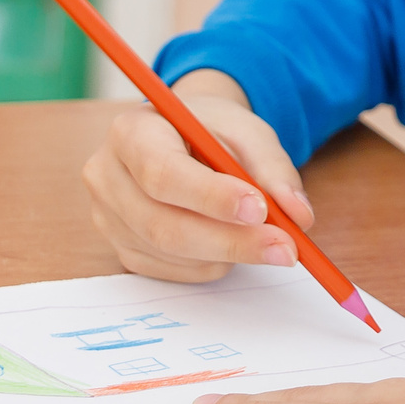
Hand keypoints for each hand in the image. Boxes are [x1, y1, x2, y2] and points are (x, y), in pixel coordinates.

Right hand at [81, 70, 315, 281]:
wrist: (183, 137)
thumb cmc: (212, 131)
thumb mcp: (249, 133)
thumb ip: (274, 169)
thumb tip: (298, 216)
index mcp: (131, 132)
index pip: (163, 173)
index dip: (211, 197)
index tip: (259, 209)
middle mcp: (106, 176)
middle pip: (163, 224)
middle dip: (231, 240)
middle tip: (285, 247)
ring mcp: (107, 218)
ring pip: (172, 253)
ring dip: (228, 253)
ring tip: (264, 235)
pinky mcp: (122, 249)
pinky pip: (173, 271)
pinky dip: (214, 264)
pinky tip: (230, 241)